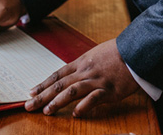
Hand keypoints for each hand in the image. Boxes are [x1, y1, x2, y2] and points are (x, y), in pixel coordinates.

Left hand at [24, 39, 139, 116]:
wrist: (134, 50)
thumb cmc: (116, 52)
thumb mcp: (95, 54)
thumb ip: (83, 65)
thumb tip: (72, 74)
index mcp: (81, 63)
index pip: (57, 75)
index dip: (43, 84)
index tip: (30, 92)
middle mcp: (85, 71)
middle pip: (60, 85)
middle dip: (42, 96)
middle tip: (28, 106)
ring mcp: (96, 80)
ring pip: (73, 91)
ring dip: (58, 102)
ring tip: (46, 111)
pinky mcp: (109, 89)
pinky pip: (95, 98)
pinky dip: (85, 105)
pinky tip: (76, 113)